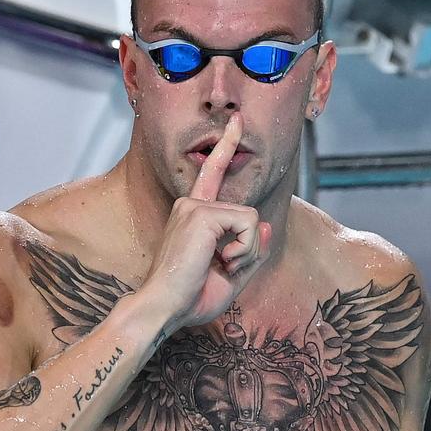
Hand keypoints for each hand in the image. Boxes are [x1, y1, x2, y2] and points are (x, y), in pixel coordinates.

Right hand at [141, 112, 271, 333]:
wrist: (164, 309)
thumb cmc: (189, 299)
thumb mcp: (230, 277)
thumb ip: (251, 252)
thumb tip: (267, 225)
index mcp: (192, 216)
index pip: (212, 174)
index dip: (226, 146)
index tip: (235, 120)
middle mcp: (190, 205)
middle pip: (248, 213)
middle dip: (249, 249)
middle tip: (224, 268)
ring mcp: (194, 207)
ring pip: (251, 218)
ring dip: (247, 251)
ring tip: (222, 267)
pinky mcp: (202, 214)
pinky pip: (249, 224)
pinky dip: (245, 249)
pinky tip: (222, 262)